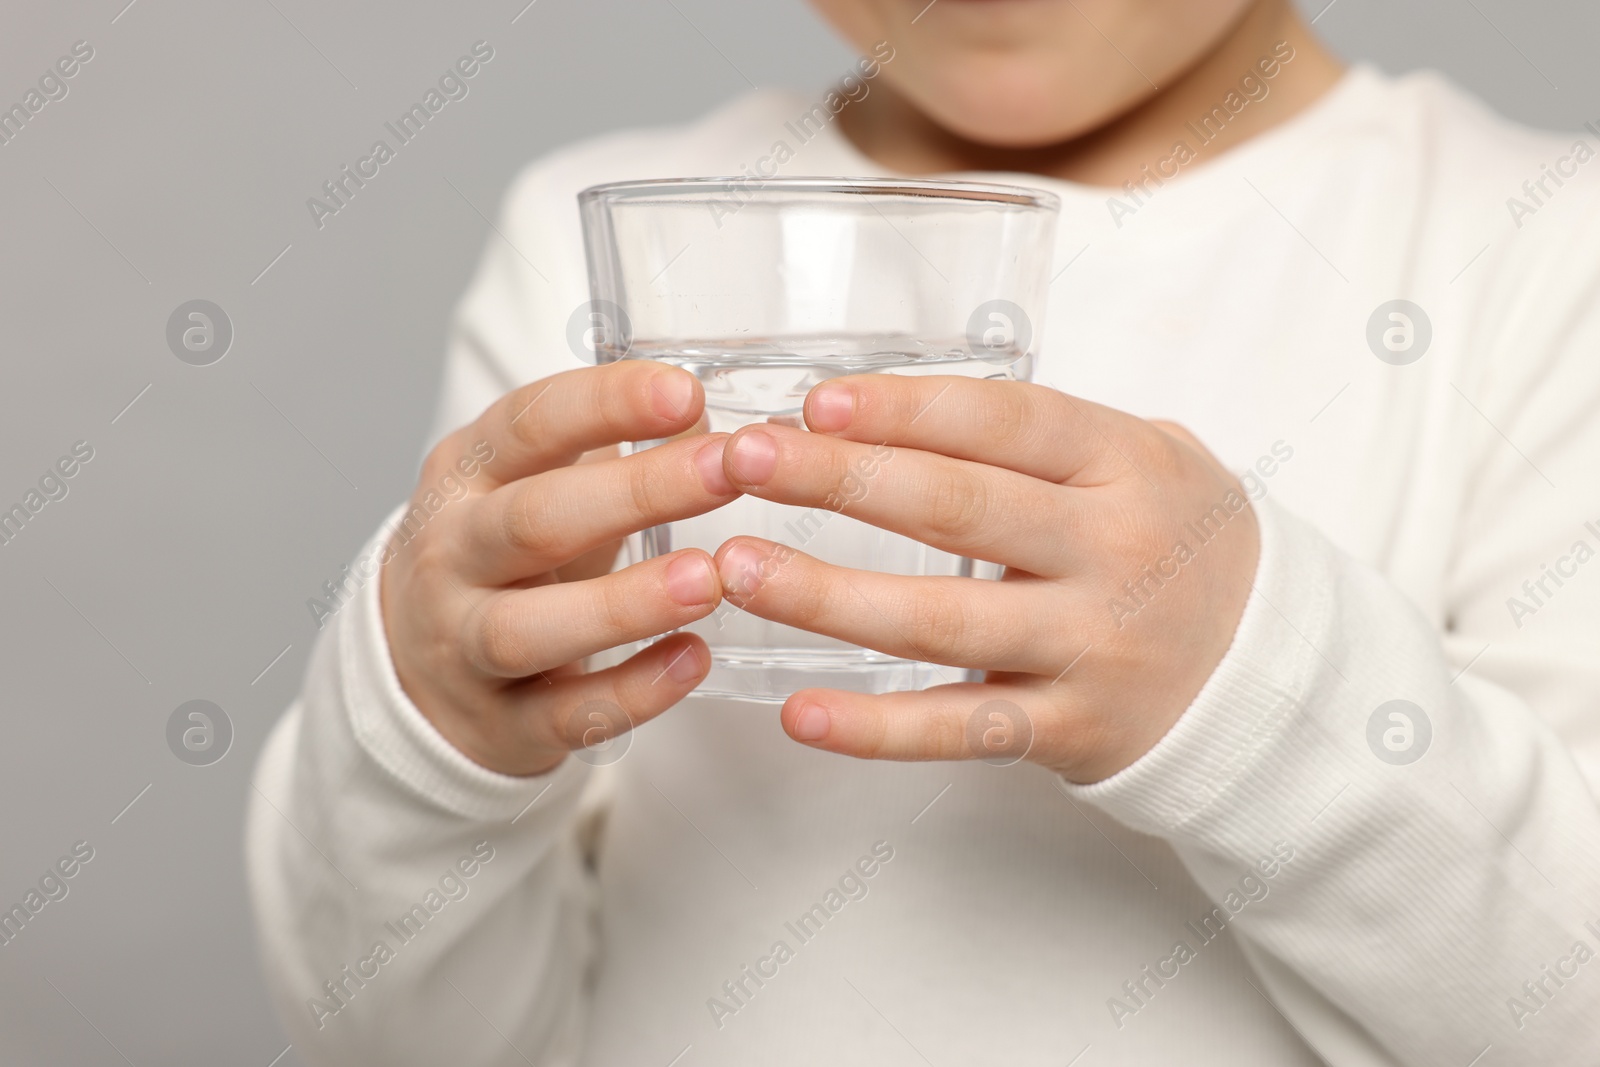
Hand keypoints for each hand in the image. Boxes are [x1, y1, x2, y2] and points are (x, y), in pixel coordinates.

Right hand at [380, 361, 737, 775]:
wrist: (416, 671)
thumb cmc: (504, 559)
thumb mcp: (535, 485)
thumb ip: (610, 450)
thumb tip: (705, 415)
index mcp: (466, 475)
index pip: (528, 424)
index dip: (607, 403)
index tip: (686, 393)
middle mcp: (451, 556)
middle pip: (533, 520)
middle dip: (634, 493)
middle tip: (725, 471)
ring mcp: (462, 646)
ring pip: (529, 628)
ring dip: (623, 604)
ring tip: (709, 578)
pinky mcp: (499, 724)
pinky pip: (564, 714)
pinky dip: (631, 692)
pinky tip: (692, 659)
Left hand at [712, 375, 1259, 783]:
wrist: (1268, 670)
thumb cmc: (1177, 542)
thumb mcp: (1145, 459)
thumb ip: (1041, 432)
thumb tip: (888, 403)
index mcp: (1127, 465)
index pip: (1004, 421)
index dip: (904, 410)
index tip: (814, 403)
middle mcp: (1113, 552)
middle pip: (957, 509)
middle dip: (838, 481)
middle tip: (741, 462)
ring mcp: (1092, 647)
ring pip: (941, 623)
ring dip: (826, 596)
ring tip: (736, 568)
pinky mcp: (1069, 730)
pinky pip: (959, 730)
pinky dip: (875, 729)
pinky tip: (800, 712)